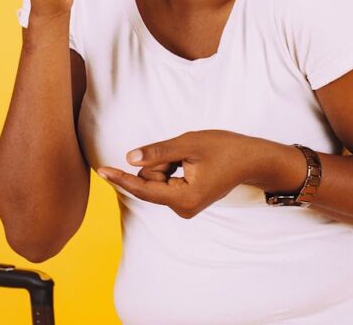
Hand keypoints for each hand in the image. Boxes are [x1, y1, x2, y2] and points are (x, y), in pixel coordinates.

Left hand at [97, 130, 257, 218]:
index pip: (143, 187)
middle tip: (187, 154)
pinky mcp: (186, 201)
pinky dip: (173, 168)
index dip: (120, 178)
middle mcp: (182, 208)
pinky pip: (166, 182)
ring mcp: (185, 207)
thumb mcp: (189, 144)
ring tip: (194, 159)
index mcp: (183, 199)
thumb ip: (158, 152)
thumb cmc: (225, 149)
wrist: (252, 160)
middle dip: (160, 163)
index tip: (101, 171)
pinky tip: (193, 164)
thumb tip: (129, 158)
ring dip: (168, 164)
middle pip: (149, 181)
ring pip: (157, 180)